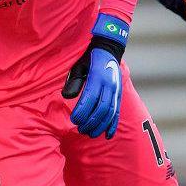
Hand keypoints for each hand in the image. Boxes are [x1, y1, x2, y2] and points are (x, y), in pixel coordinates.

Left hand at [63, 14, 127, 138]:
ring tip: (89, 133)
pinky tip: (108, 135)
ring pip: (110, 113)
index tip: (73, 120)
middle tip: (80, 129)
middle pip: (101, 108)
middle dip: (90, 121)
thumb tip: (66, 97)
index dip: (82, 111)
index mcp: (98, 77)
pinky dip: (113, 125)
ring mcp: (116, 91)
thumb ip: (73, 82)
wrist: (109, 50)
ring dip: (100, 125)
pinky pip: (117, 112)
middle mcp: (109, 85)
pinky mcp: (119, 95)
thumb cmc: (89, 60)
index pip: (90, 98)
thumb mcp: (78, 66)